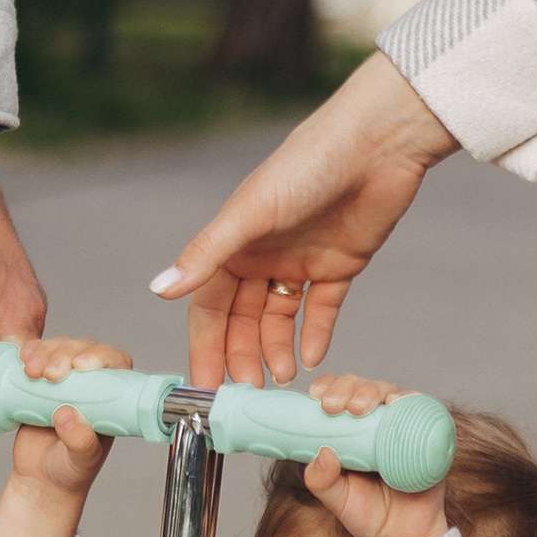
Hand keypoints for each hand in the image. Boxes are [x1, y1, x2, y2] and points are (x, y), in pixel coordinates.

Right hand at [0, 333, 128, 536]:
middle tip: (49, 375)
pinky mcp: (42, 380)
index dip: (100, 355)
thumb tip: (66, 413)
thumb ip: (80, 442)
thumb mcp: (80, 462)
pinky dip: (30, 352)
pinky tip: (22, 358)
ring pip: (60, 347)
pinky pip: (39, 355)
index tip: (79, 365)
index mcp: (111, 397)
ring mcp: (66, 379)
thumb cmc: (70, 471)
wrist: (40, 478)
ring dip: (45, 351)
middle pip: (84, 349)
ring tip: (30, 372)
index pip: (115, 363)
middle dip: (65, 352)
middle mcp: (91, 383)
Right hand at [150, 51, 455, 386]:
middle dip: (241, 356)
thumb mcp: (250, 214)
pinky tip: (310, 359)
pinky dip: (314, 335)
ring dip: (275, 351)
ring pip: (278, 320)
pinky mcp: (338, 266)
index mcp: (234, 243)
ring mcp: (299, 262)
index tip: (205, 384)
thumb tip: (160, 290)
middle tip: (247, 391)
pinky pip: (320, 311)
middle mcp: (262, 256)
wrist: (377, 145)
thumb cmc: (307, 166)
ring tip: (280, 378)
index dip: (205, 345)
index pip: (209, 306)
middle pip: (242, 320)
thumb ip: (206, 255)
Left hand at [299, 375, 450, 536]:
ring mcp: (403, 427)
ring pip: (390, 392)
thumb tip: (321, 451)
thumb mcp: (337, 500)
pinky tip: (396, 401)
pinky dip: (411, 399)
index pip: (338, 396)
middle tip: (335, 405)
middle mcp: (376, 423)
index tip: (316, 396)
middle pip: (362, 387)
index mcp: (350, 432)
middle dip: (346, 387)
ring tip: (359, 407)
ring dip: (373, 390)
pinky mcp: (428, 434)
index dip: (328, 387)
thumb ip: (321, 480)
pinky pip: (423, 409)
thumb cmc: (367, 517)